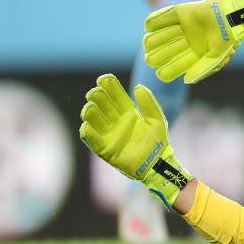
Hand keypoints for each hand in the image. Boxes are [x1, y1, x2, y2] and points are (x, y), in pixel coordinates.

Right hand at [79, 76, 190, 208]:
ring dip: (89, 112)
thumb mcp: (156, 120)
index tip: (103, 79)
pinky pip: (92, 140)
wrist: (157, 164)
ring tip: (89, 107)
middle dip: (96, 97)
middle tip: (95, 93)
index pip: (115, 95)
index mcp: (127, 112)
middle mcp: (116, 121)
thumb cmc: (158, 141)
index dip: (108, 86)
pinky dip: (88, 133)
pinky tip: (86, 126)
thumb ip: (148, 104)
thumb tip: (138, 87)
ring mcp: (109, 134)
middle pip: (101, 105)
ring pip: (93, 120)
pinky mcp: (105, 149)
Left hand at [143, 0, 243, 83]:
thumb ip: (202, 70)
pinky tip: (150, 27)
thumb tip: (186, 81)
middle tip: (151, 58)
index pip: (172, 68)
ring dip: (152, 40)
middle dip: (156, 56)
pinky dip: (153, 22)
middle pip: (161, 53)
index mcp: (190, 57)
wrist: (232, 15)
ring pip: (157, 37)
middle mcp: (182, 44)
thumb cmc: (227, 39)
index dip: (164, 72)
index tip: (160, 73)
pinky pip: (159, 19)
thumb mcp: (217, 58)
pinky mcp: (178, 13)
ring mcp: (179, 28)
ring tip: (150, 42)